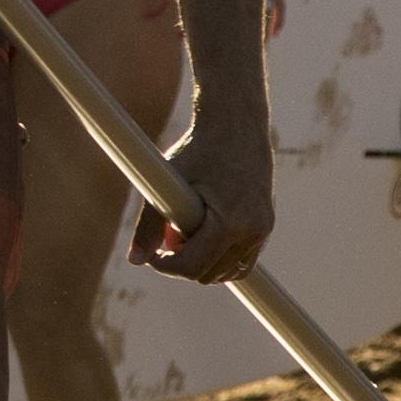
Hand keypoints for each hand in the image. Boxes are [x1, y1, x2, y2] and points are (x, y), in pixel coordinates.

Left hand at [133, 129, 272, 285]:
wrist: (236, 125)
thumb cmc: (199, 150)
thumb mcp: (168, 185)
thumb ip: (148, 225)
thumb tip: (133, 260)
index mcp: (230, 222)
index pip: (193, 266)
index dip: (165, 266)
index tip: (151, 254)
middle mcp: (253, 231)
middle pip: (209, 274)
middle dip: (183, 264)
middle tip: (165, 239)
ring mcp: (263, 230)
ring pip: (228, 273)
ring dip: (202, 263)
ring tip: (182, 234)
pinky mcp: (266, 227)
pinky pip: (242, 261)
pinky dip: (220, 258)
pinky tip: (200, 234)